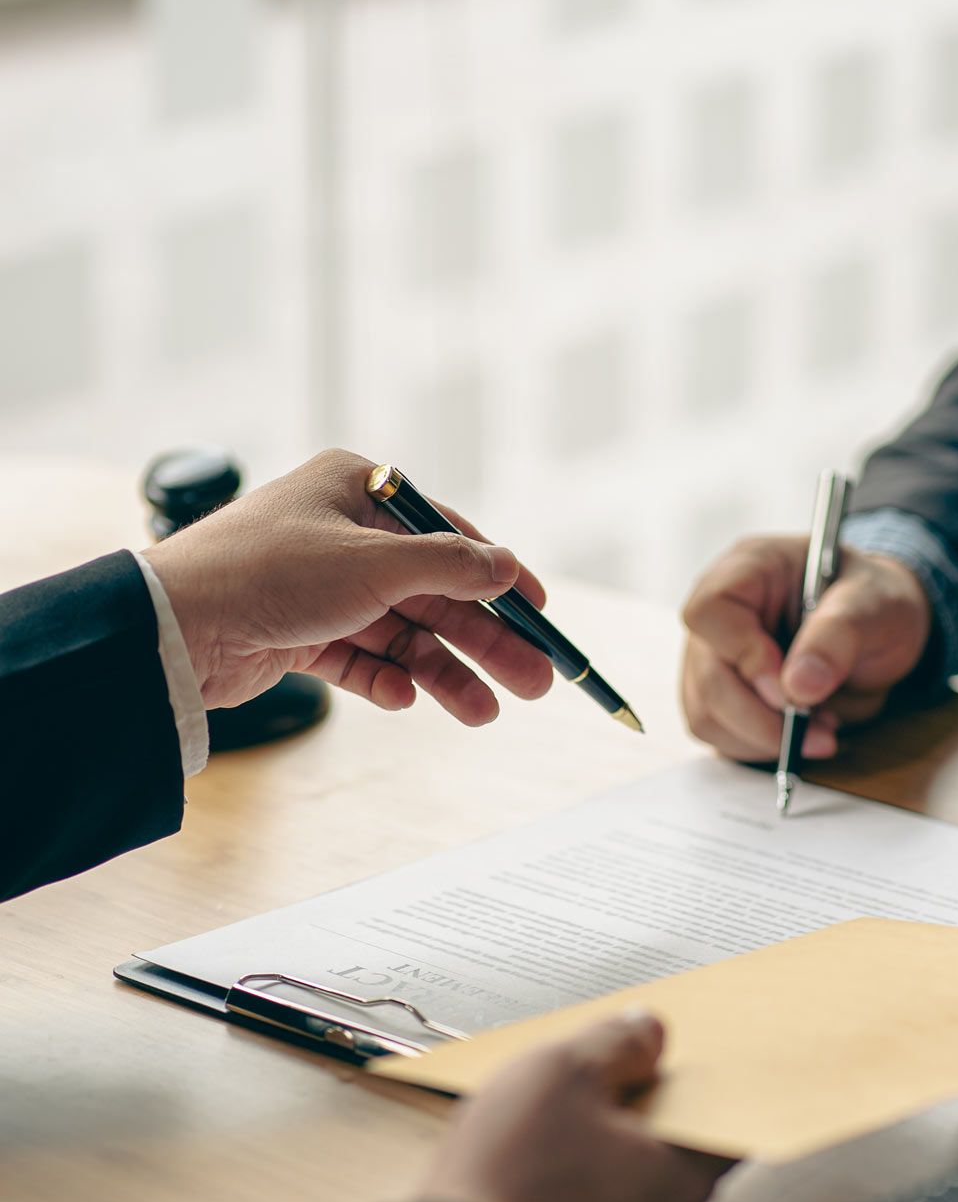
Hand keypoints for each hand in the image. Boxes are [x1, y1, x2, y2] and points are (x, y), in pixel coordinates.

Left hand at [144, 448, 553, 721]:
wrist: (174, 627)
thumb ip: (449, 566)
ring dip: (444, 670)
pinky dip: (387, 680)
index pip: (447, 532)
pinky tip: (410, 699)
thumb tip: (507, 567)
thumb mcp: (373, 563)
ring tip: (485, 713)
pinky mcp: (295, 633)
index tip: (539, 613)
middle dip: (482, 638)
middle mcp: (338, 532)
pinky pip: (359, 658)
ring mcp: (317, 585)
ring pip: (400, 631)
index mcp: (355, 488)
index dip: (497, 575)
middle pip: (431, 590)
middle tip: (534, 680)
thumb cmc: (266, 572)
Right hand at [422, 1013, 726, 1201]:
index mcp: (682, 1179)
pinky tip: (526, 1169)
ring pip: (626, 1186)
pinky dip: (570, 1190)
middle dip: (635, 1111)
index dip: (694, 1079)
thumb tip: (647, 1032)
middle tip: (590, 1080)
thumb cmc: (509, 1181)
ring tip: (543, 1123)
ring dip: (597, 1151)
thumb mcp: (561, 1071)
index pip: (723, 1119)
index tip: (665, 1057)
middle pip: (671, 1150)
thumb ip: (616, 1042)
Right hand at [680, 534, 931, 760]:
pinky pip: (722, 735)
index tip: (789, 688)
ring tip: (819, 730)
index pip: (710, 611)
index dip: (743, 654)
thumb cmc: (875, 601)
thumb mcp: (875, 605)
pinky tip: (803, 733)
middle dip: (761, 717)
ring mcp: (715, 657)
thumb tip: (798, 688)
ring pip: (707, 714)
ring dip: (764, 738)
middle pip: (707, 676)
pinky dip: (763, 747)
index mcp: (749, 569)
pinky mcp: (724, 697)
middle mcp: (721, 614)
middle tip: (816, 731)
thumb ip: (838, 636)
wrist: (880, 627)